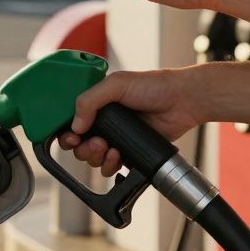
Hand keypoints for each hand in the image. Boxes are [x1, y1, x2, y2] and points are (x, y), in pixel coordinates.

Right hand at [57, 68, 201, 177]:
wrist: (182, 102)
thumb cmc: (154, 86)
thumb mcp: (117, 84)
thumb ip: (90, 100)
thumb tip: (74, 125)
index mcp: (97, 101)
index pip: (72, 119)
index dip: (66, 131)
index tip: (71, 137)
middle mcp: (105, 120)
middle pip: (79, 143)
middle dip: (82, 147)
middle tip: (96, 143)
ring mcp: (117, 136)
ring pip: (93, 156)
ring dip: (95, 157)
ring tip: (108, 149)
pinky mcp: (129, 151)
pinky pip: (110, 166)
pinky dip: (109, 165)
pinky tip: (118, 156)